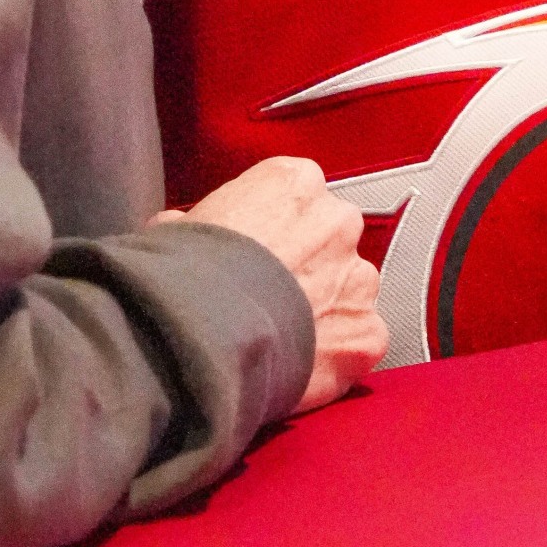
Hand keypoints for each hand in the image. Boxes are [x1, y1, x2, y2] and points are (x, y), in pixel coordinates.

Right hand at [150, 155, 388, 410]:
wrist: (205, 333)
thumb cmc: (187, 274)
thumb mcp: (178, 227)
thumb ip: (198, 221)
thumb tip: (181, 232)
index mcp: (295, 181)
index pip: (298, 195)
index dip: (275, 227)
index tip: (258, 250)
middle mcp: (338, 220)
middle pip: (332, 238)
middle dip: (309, 264)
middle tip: (272, 295)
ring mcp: (358, 278)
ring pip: (350, 290)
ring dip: (327, 308)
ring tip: (285, 334)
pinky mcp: (367, 332)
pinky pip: (361, 341)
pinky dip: (338, 354)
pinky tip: (303, 365)